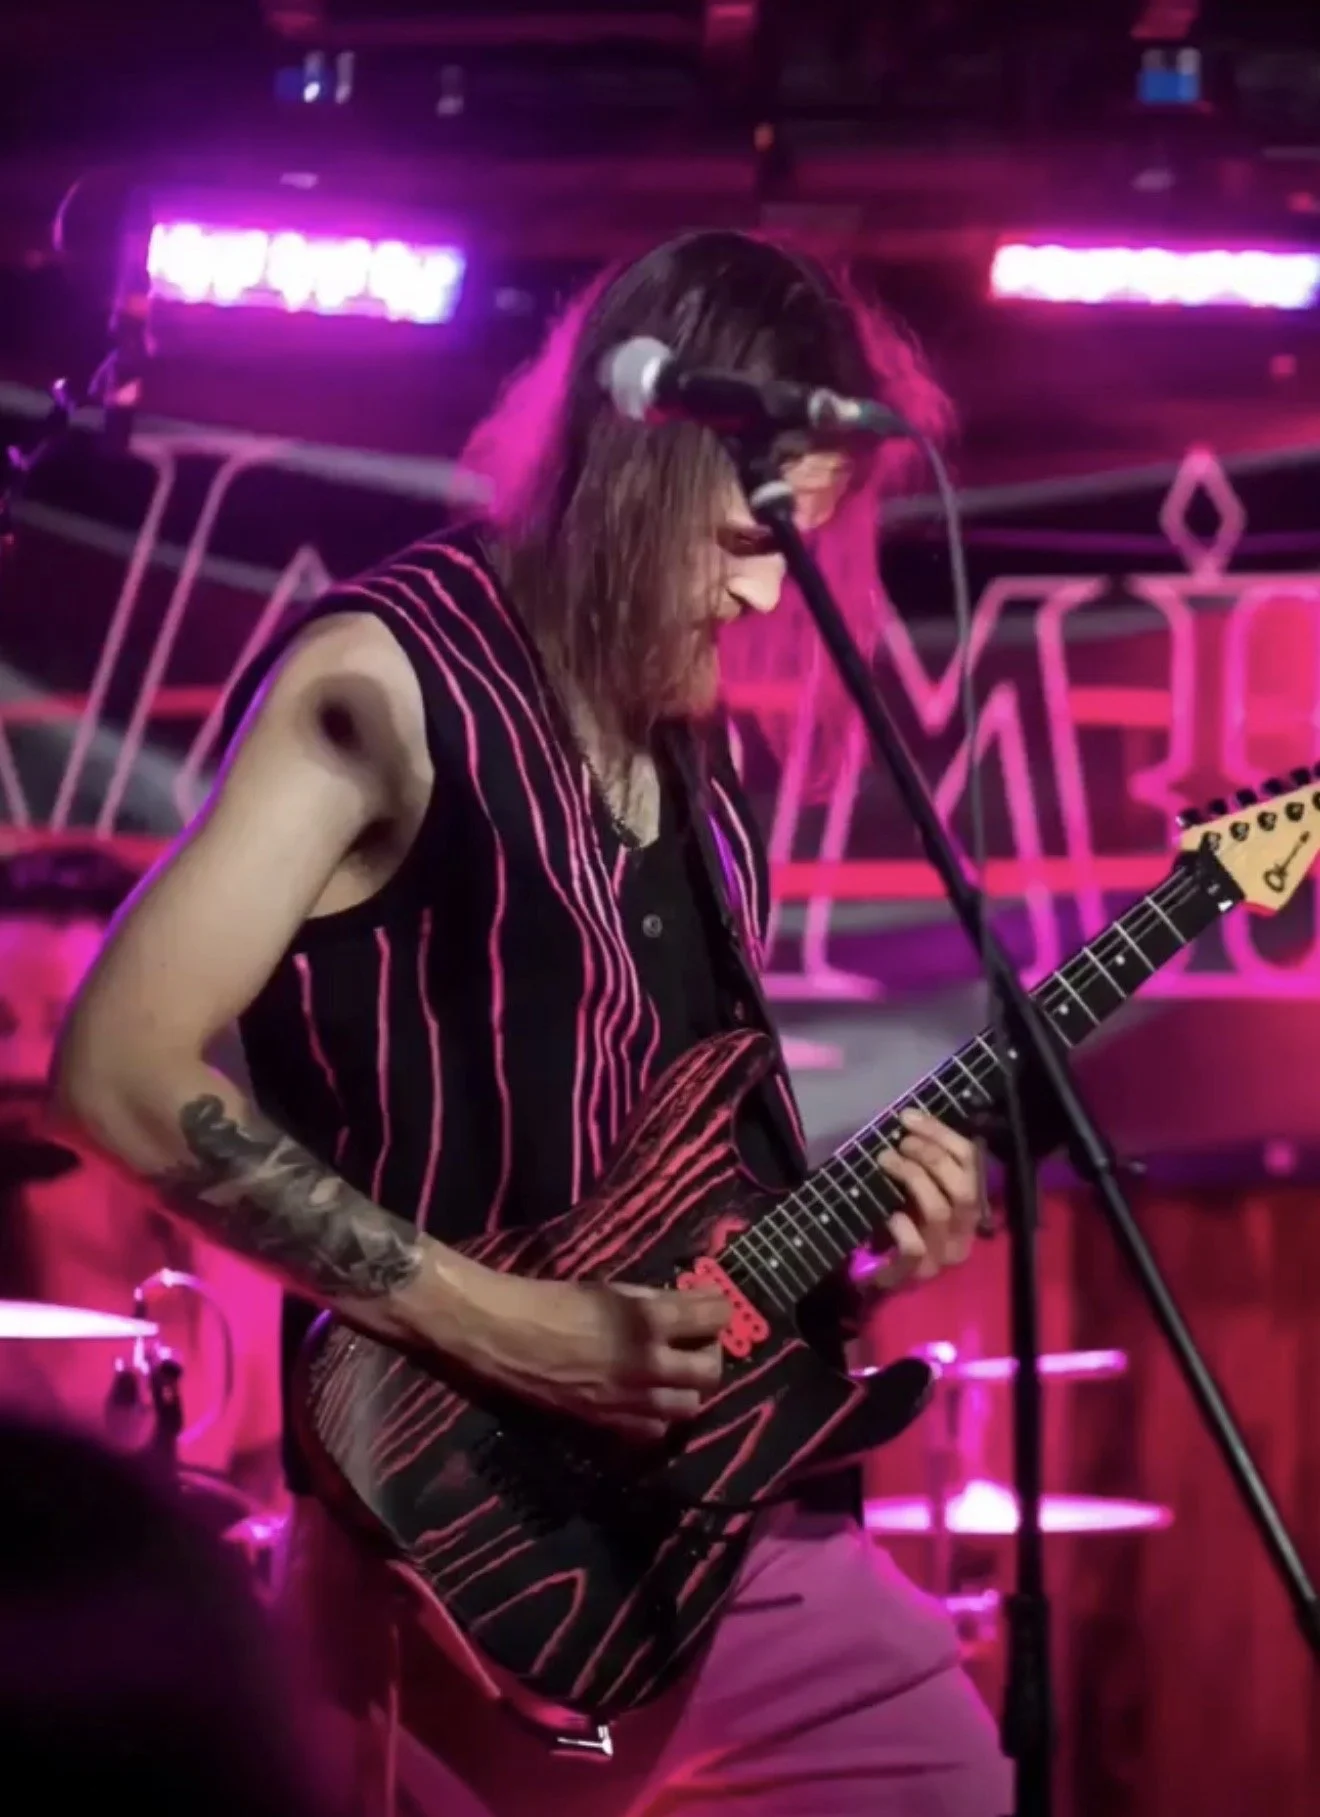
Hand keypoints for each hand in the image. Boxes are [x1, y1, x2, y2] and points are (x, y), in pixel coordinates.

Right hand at [440, 1261, 730, 1439]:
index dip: (718, 1307)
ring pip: (690, 1406)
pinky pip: (654, 1430)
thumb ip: (652, 1302)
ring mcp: (631, 1402)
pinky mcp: (610, 1427)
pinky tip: (645, 1398)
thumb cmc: (550, 1302)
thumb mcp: (609, 1290)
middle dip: (710, 1352)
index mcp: (649, 1319)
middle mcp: (649, 1364)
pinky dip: (658, 1415)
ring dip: (689, 1387)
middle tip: (695, 1341)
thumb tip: (685, 1306)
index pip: (715, 1315)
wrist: (501, 1338)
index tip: (711, 1305)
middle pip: (712, 1370)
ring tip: (673, 1373)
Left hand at [869, 1109, 983, 1296]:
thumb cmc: (900, 1221)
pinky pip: (915, 1246)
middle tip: (900, 1143)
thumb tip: (909, 1121)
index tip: (910, 1118)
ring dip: (913, 1178)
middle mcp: (964, 1231)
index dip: (942, 1135)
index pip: (972, 1164)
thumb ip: (923, 1163)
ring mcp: (942, 1255)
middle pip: (963, 1189)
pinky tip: (888, 1213)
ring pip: (940, 1212)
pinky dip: (901, 1225)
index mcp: (969, 1205)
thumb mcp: (916, 1189)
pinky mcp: (916, 1274)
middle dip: (930, 1157)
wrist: (876, 1274)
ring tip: (887, 1161)